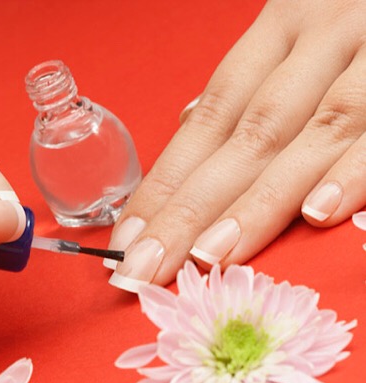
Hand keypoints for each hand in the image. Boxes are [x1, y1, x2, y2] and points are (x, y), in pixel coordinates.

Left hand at [107, 0, 365, 291]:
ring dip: (255, 203)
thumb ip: (249, 87)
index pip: (207, 121)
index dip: (164, 183)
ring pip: (303, 138)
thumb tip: (188, 122)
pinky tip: (317, 215)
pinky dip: (351, 172)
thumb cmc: (358, 17)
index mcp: (279, 33)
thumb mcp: (298, 36)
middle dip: (190, 211)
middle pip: (242, 140)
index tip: (129, 240)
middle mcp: (317, 42)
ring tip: (209, 256)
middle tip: (148, 267)